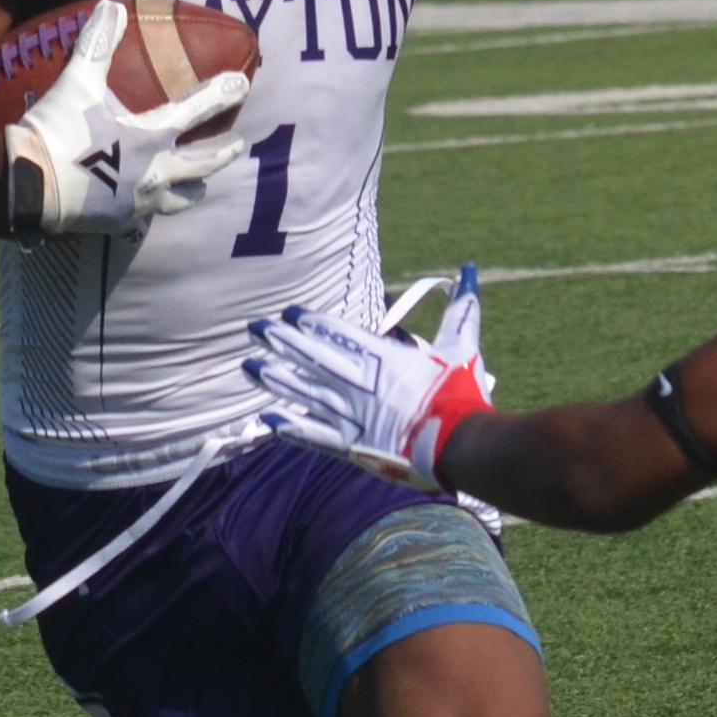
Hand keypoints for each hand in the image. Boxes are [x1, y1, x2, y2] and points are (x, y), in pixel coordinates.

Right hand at [0, 0, 253, 239]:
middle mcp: (154, 171)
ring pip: (180, 198)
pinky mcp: (118, 223)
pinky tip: (145, 214)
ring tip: (199, 185)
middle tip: (238, 145)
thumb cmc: (57, 131)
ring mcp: (138, 202)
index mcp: (151, 136)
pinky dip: (148, 214)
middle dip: (222, 153)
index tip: (243, 85)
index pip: (196, 110)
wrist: (28, 185)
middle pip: (201, 164)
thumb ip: (97, 45)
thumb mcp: (77, 82)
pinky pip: (142, 220)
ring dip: (194, 188)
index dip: (221, 95)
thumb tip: (110, 7)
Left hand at [246, 268, 492, 486]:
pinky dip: (292, 428)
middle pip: (314, 360)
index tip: (289, 314)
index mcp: (385, 359)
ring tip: (249, 368)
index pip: (340, 335)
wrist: (461, 445)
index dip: (312, 324)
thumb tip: (468, 270)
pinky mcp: (353, 447)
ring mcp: (354, 416)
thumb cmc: (461, 393)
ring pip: (307, 394)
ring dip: (277, 381)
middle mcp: (361, 384)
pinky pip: (316, 436)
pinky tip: (268, 419)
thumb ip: (460, 309)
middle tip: (254, 329)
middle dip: (283, 343)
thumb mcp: (462, 346)